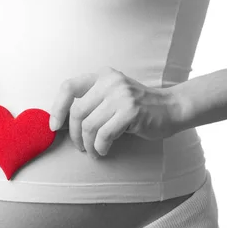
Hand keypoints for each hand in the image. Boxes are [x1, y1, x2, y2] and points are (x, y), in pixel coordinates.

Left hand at [48, 66, 182, 157]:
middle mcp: (110, 82)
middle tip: (80, 147)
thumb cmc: (139, 108)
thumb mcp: (114, 96)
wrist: (172, 108)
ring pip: (89, 125)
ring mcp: (121, 95)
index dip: (57, 108)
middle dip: (74, 134)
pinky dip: (101, 147)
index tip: (54, 126)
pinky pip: (104, 134)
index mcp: (103, 76)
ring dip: (88, 145)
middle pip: (77, 112)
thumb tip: (62, 123)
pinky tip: (104, 150)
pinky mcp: (131, 111)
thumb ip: (92, 103)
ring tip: (94, 151)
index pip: (69, 87)